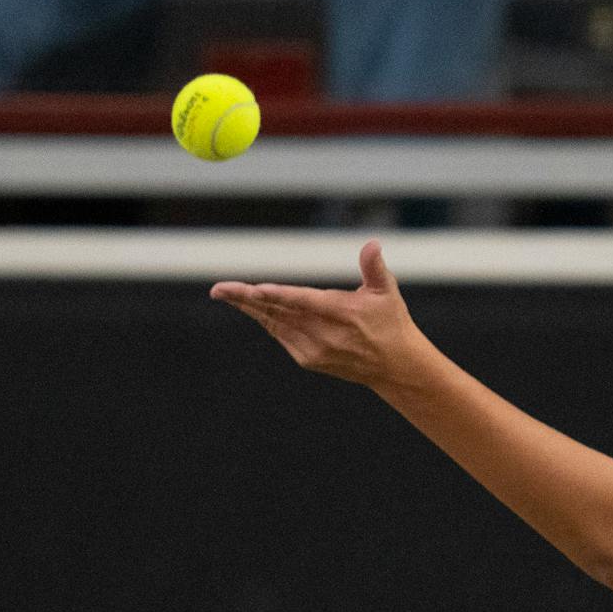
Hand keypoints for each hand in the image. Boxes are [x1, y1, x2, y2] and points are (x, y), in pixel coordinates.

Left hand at [210, 240, 435, 391]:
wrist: (394, 367)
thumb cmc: (390, 322)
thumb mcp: (387, 292)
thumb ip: (374, 267)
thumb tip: (372, 244)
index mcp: (342, 314)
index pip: (303, 302)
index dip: (277, 295)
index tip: (254, 289)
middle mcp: (324, 335)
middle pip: (279, 312)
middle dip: (247, 299)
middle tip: (218, 289)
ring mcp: (314, 349)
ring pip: (274, 324)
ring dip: (249, 308)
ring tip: (225, 294)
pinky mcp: (308, 359)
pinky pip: (280, 335)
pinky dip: (265, 320)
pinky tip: (251, 308)